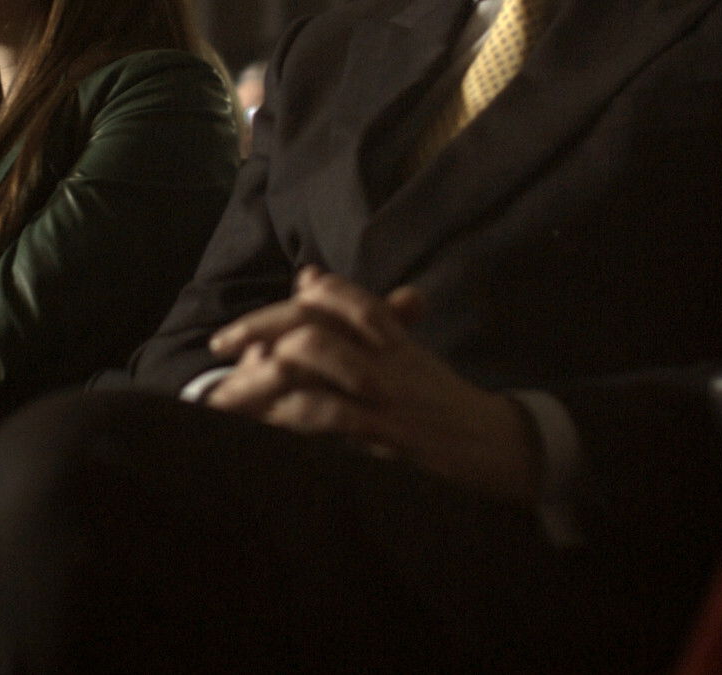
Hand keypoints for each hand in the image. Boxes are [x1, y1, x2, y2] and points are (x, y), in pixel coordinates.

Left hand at [207, 267, 541, 502]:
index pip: (330, 297)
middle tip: (221, 351)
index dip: (281, 308)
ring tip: (229, 394)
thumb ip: (356, 318)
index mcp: (388, 330)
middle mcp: (386, 350)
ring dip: (266, 374)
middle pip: (313, 319)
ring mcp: (388, 388)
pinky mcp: (391, 429)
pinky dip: (293, 414)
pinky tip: (267, 424)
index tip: (238, 336)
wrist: (500, 444)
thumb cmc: (445, 403)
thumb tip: (309, 278)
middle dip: (259, 330)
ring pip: (317, 357)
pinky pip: (332, 412)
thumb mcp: (403, 354)